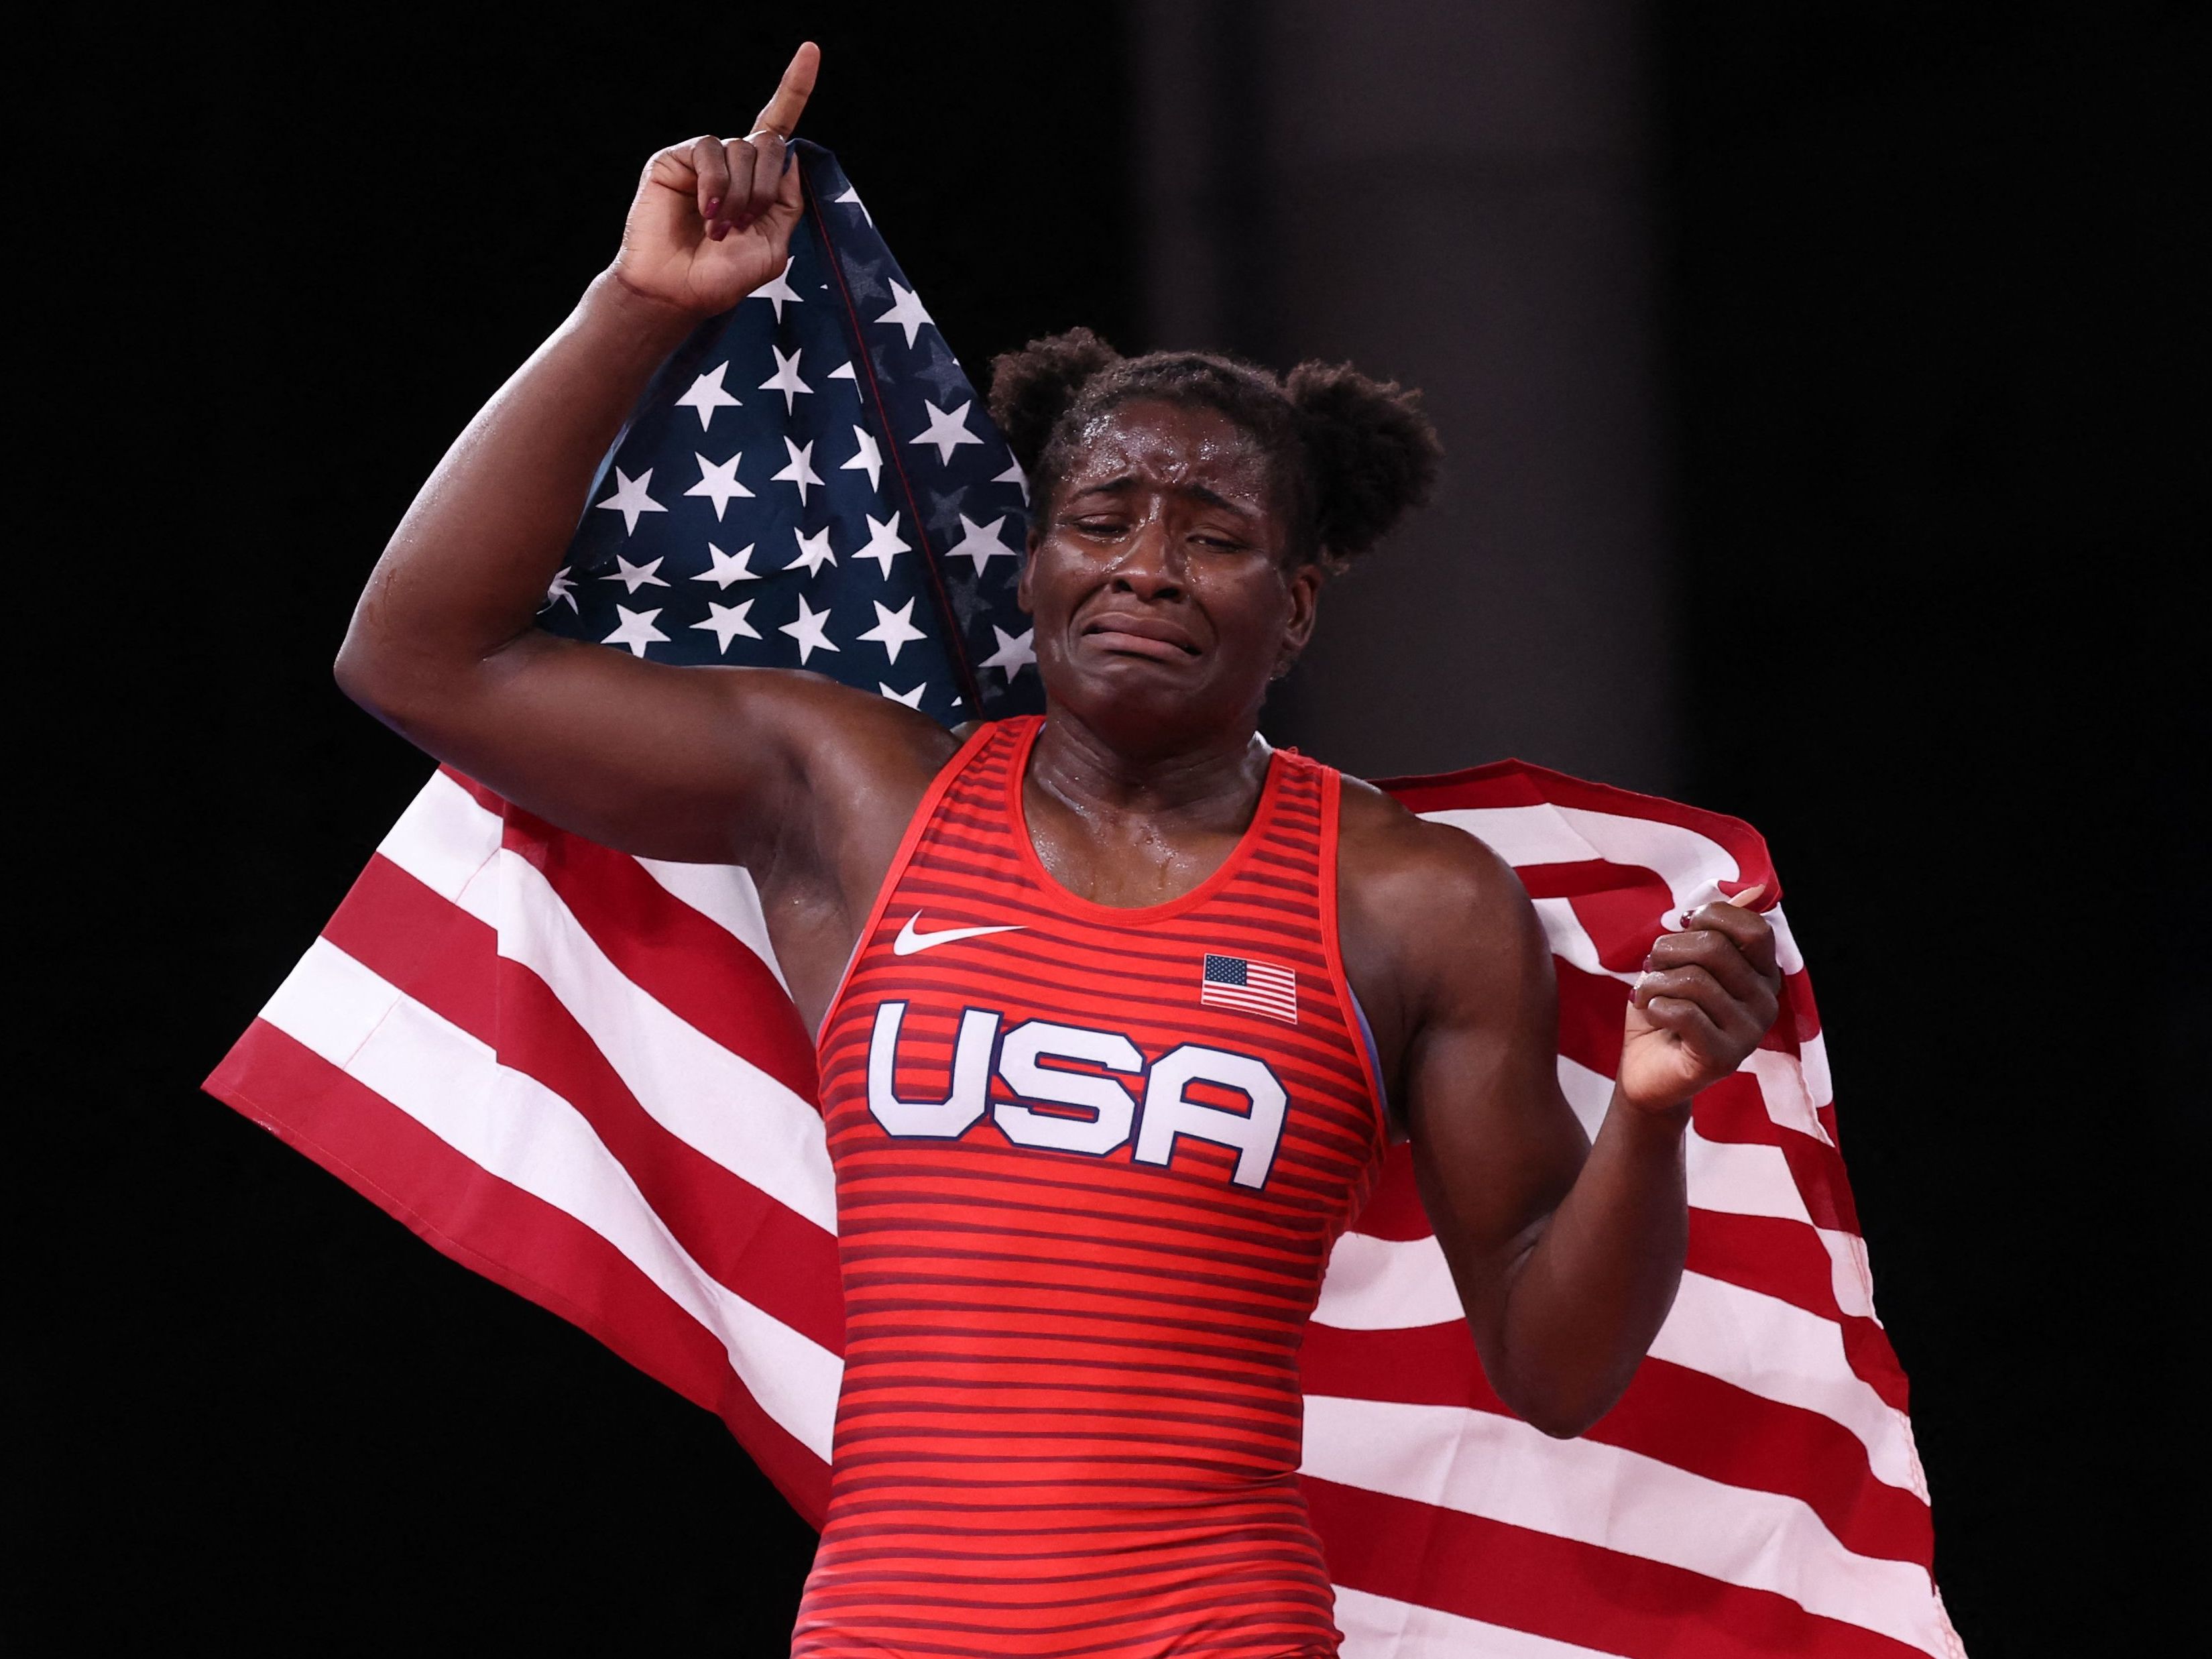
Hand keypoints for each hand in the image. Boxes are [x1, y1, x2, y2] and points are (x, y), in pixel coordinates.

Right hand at [607, 42, 818, 318]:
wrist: (677, 291)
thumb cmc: (722, 276)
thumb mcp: (773, 246)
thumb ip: (788, 203)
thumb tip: (790, 157)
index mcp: (759, 180)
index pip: (779, 126)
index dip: (796, 87)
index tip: (811, 50)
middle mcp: (733, 164)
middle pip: (769, 141)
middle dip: (766, 185)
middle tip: (746, 222)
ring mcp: (704, 160)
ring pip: (741, 149)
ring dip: (740, 194)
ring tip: (721, 228)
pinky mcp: (676, 159)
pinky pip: (710, 151)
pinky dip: (716, 184)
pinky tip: (707, 212)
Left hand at [1617, 887, 1781, 1113]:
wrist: (1647, 1071)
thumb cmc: (1665, 1011)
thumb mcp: (1683, 961)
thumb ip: (1713, 929)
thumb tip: (1753, 890)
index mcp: (1762, 975)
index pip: (1752, 928)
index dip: (1709, 917)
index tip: (1681, 929)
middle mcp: (1765, 1003)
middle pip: (1715, 948)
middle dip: (1669, 949)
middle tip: (1654, 966)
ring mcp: (1749, 1034)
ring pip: (1694, 980)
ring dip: (1655, 981)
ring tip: (1648, 994)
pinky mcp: (1724, 1058)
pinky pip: (1682, 1012)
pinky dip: (1653, 1004)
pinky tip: (1651, 1012)